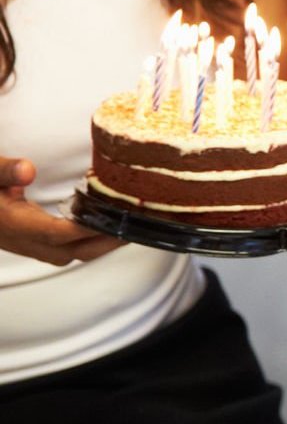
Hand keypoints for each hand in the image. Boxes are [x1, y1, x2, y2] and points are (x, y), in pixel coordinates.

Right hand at [0, 157, 122, 265]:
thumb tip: (28, 169)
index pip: (60, 233)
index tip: (117, 220)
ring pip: (72, 254)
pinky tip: (103, 226)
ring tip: (127, 227)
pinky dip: (87, 241)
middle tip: (137, 227)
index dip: (90, 229)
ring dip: (100, 245)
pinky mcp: (30, 243)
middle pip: (74, 251)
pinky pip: (66, 250)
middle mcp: (23, 240)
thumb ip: (4, 170)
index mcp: (14, 224)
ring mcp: (27, 245)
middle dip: (107, 243)